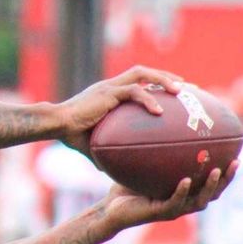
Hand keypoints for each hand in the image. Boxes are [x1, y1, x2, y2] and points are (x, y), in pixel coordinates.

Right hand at [56, 66, 184, 155]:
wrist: (56, 124)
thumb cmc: (69, 135)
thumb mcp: (92, 145)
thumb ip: (102, 153)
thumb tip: (107, 171)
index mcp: (109, 94)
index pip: (137, 81)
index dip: (155, 83)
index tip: (173, 92)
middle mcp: (111, 86)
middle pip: (143, 72)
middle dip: (166, 76)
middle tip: (186, 87)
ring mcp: (110, 87)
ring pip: (142, 74)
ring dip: (163, 80)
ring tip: (180, 90)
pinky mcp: (107, 92)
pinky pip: (133, 92)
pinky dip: (148, 100)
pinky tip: (159, 112)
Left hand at [98, 160, 238, 230]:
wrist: (110, 209)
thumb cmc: (128, 186)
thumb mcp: (147, 165)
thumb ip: (158, 150)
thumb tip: (163, 118)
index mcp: (185, 192)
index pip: (212, 183)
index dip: (227, 171)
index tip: (237, 153)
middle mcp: (183, 202)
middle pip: (214, 193)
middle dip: (227, 179)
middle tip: (236, 162)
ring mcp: (173, 209)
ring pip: (199, 200)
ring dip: (210, 186)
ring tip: (217, 171)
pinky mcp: (159, 213)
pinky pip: (174, 202)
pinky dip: (182, 192)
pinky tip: (186, 180)